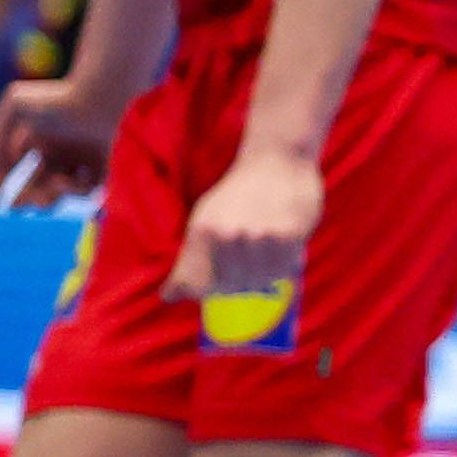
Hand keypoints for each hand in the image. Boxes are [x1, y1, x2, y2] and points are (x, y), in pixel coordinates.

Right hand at [0, 78, 126, 212]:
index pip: (9, 172)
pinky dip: (76, 191)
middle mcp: (57, 152)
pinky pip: (88, 192)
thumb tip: (2, 166)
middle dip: (26, 201)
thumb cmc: (58, 99)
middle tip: (18, 205)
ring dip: (49, 196)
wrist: (101, 94)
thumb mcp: (16, 107)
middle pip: (35, 190)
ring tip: (56, 181)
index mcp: (35, 139)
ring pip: (59, 194)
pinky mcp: (104, 166)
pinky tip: (74, 177)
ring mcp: (81, 161)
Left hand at [163, 148, 322, 303]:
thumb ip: (190, 258)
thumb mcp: (205, 219)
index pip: (193, 286)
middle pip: (230, 287)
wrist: (277, 160)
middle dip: (238, 283)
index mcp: (203, 231)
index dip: (202, 292)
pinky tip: (283, 247)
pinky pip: (284, 270)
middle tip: (247, 265)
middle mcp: (228, 236)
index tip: (212, 285)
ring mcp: (259, 237)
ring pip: (259, 281)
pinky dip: (285, 266)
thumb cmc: (238, 193)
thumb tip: (168, 296)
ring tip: (266, 253)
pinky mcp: (288, 235)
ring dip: (264, 276)